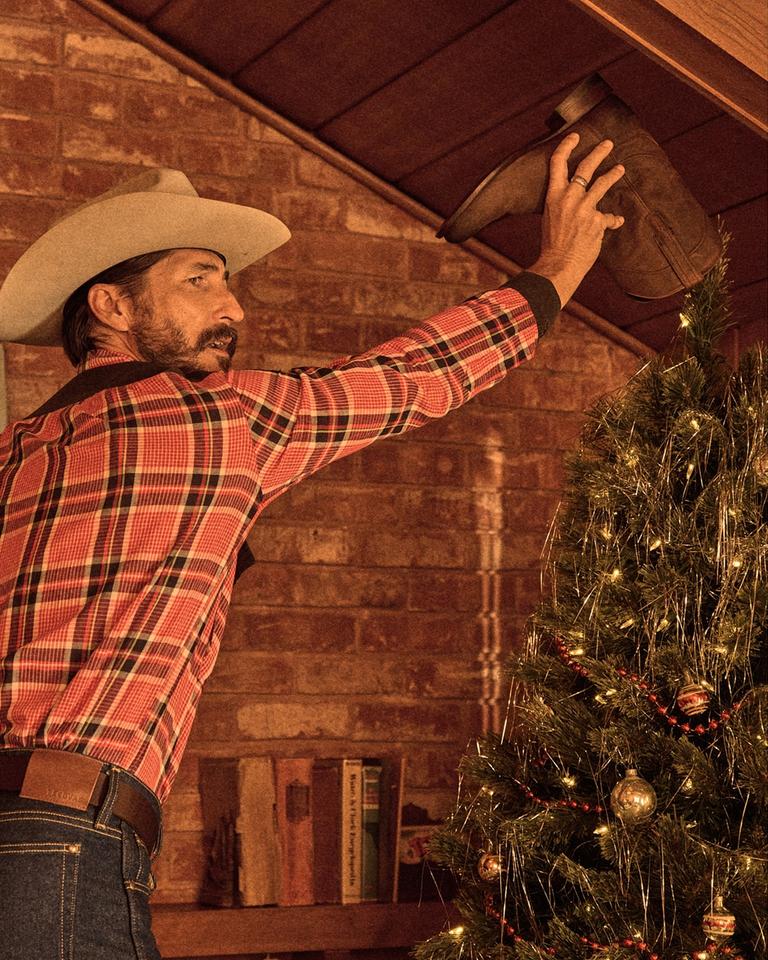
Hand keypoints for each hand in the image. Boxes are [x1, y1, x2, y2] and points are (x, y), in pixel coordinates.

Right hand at [530, 133, 624, 306]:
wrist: (559, 265)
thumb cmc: (553, 245)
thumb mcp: (551, 218)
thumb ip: (564, 204)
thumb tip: (579, 199)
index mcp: (553, 196)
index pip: (558, 163)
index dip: (566, 146)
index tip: (575, 136)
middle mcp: (569, 197)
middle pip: (586, 166)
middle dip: (599, 152)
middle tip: (608, 143)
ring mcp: (584, 208)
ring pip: (602, 183)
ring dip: (613, 174)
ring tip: (620, 168)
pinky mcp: (598, 220)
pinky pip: (609, 217)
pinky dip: (612, 221)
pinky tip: (617, 222)